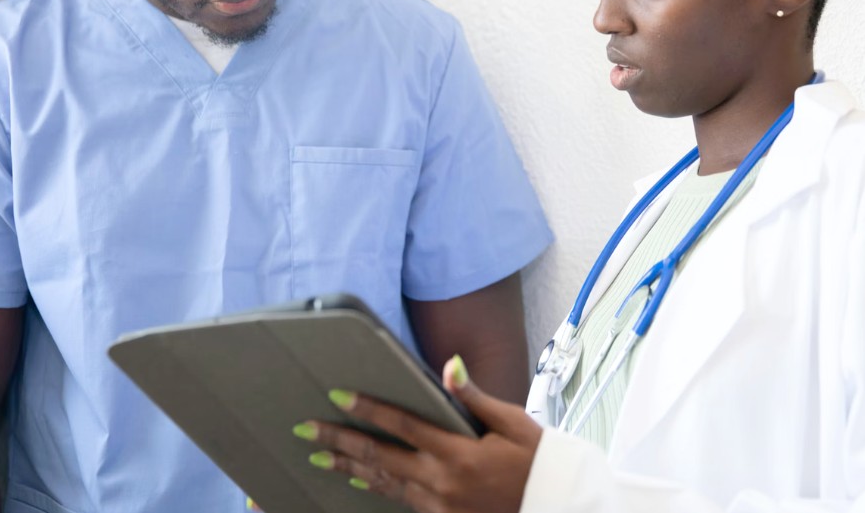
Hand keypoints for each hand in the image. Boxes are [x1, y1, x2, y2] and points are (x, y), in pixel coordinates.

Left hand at [297, 355, 542, 512]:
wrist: (557, 507)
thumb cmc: (537, 461)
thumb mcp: (512, 422)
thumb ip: (474, 396)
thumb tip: (448, 366)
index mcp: (458, 453)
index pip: (402, 426)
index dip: (368, 409)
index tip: (338, 396)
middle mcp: (441, 481)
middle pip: (379, 458)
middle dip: (340, 442)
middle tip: (307, 431)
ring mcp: (439, 505)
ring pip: (384, 484)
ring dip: (349, 468)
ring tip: (320, 458)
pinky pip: (401, 501)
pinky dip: (376, 488)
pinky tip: (358, 479)